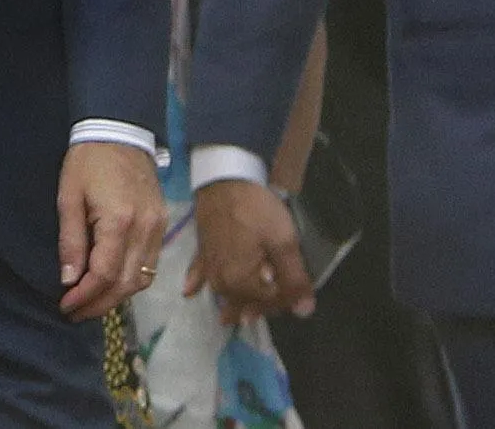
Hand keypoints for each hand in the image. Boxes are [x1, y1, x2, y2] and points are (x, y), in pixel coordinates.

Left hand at [57, 141, 166, 320]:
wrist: (120, 131)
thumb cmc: (88, 161)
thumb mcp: (69, 197)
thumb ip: (70, 241)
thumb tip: (68, 279)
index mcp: (118, 221)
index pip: (103, 275)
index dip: (84, 297)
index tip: (65, 306)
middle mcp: (144, 229)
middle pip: (125, 284)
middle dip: (99, 304)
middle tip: (76, 312)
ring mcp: (158, 227)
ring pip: (141, 279)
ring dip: (117, 297)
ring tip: (91, 301)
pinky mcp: (162, 223)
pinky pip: (150, 264)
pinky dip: (131, 280)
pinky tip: (112, 282)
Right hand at [190, 179, 313, 323]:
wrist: (225, 178)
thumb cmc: (256, 210)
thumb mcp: (283, 241)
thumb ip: (294, 278)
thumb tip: (304, 311)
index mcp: (239, 282)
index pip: (269, 303)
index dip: (287, 298)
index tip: (300, 290)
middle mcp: (220, 281)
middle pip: (245, 302)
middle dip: (261, 304)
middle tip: (280, 301)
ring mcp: (208, 267)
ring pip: (224, 293)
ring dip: (233, 304)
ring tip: (240, 316)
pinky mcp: (201, 250)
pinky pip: (198, 273)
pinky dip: (196, 283)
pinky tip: (190, 291)